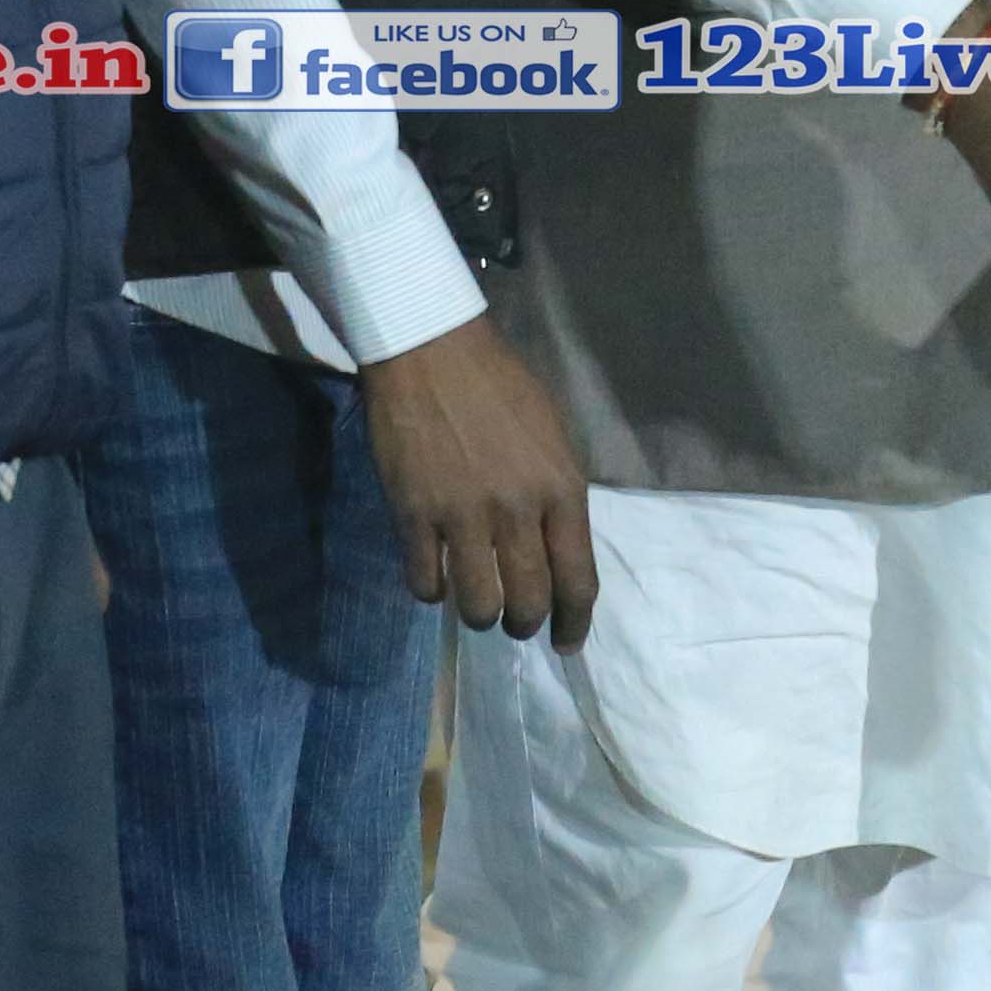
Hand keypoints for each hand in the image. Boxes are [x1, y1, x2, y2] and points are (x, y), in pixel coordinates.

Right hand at [364, 316, 598, 650]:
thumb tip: (557, 550)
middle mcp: (516, 509)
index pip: (577, 579)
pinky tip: (436, 579)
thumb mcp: (553, 435)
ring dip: (479, 615)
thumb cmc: (499, 385)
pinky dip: (432, 591)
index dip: (575, 622)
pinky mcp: (413, 514)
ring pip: (477, 605)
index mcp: (561, 488)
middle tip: (517, 623)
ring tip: (477, 606)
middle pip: (529, 601)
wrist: (431, 349)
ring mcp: (462, 515)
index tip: (567, 641)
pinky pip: (425, 582)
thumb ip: (558, 496)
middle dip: (525, 625)